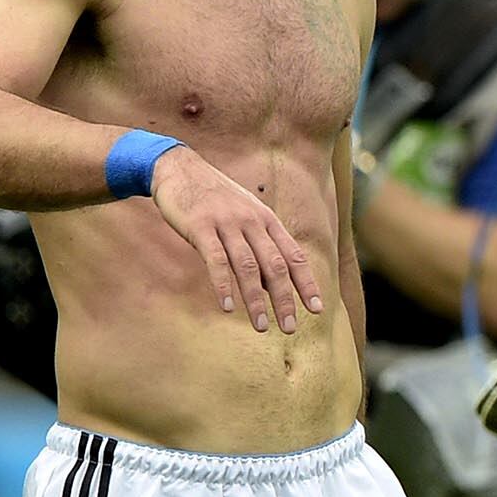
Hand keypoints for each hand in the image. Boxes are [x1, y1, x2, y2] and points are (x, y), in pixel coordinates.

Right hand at [151, 146, 325, 333]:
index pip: (294, 256)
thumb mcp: (243, 215)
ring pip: (248, 267)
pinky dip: (224, 284)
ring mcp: (228, 224)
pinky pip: (216, 260)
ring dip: (256, 300)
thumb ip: (257, 245)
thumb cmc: (214, 198)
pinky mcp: (201, 227)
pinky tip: (227, 307)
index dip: (306, 283)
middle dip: (285, 299)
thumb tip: (267, 284)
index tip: (316, 309)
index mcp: (267, 220)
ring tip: (261, 326)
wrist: (179, 169)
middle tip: (290, 328)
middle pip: (275, 266)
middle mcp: (253, 222)